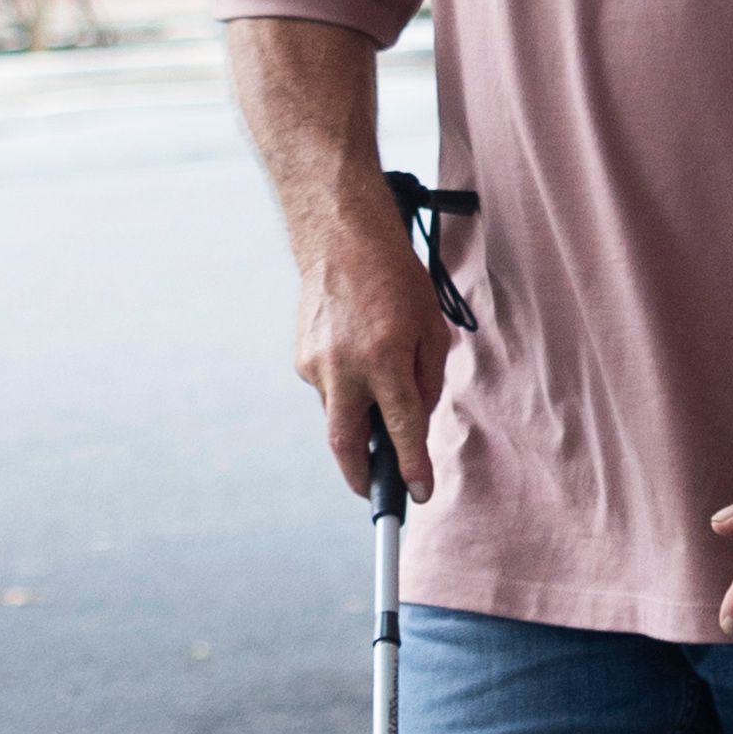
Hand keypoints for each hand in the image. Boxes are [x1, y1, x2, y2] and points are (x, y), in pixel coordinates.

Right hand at [296, 201, 461, 507]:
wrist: (342, 239)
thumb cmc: (398, 281)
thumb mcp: (430, 329)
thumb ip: (426, 382)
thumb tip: (415, 426)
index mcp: (385, 359)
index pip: (401, 430)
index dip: (411, 468)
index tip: (420, 494)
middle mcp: (345, 368)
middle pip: (346, 446)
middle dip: (360, 477)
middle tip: (376, 491)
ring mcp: (316, 365)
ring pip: (340, 416)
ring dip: (360, 421)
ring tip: (379, 387)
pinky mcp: (301, 359)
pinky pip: (330, 391)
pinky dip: (349, 389)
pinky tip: (359, 358)